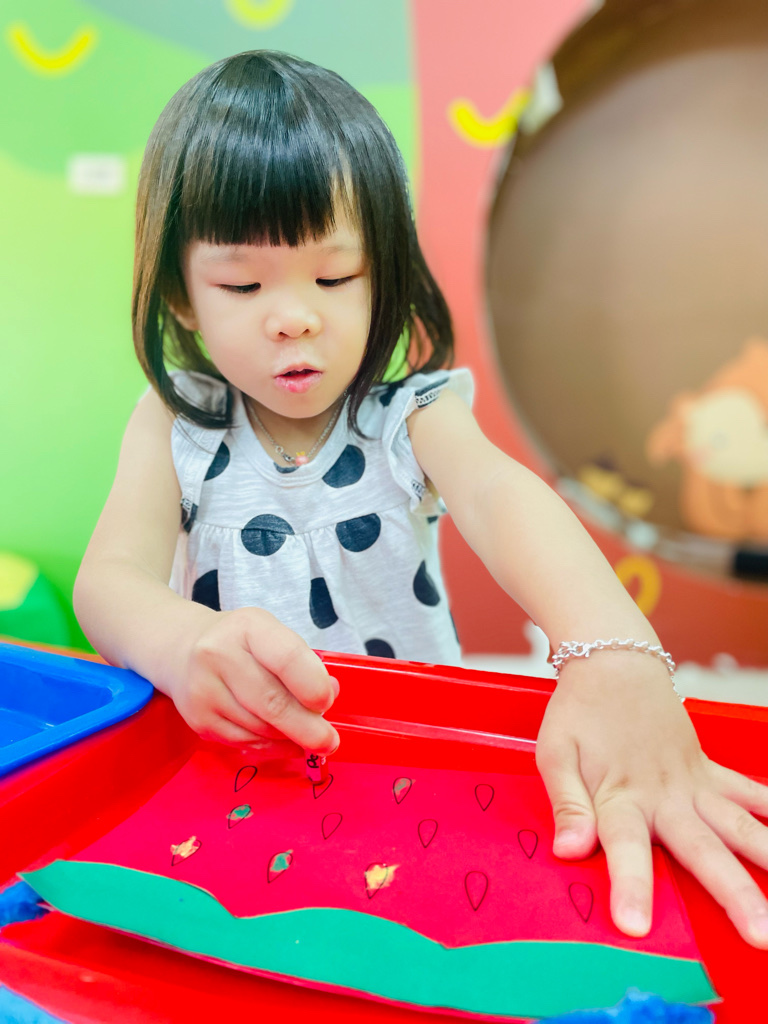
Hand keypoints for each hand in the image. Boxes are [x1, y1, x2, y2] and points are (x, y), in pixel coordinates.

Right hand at [168, 606, 339, 754]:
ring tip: (306, 733)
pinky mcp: (197, 720)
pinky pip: (245, 742)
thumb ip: (302, 662)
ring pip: (260, 728)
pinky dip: (272, 746)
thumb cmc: (239, 642)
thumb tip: (329, 695)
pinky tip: (285, 740)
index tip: (327, 702)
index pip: (286, 658)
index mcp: (247, 627)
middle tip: (329, 741)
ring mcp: (204, 691)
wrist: (181, 648)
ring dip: (290, 737)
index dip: (312, 685)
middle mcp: (218, 655)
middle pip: (271, 702)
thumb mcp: (271, 635)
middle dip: (307, 727)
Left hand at [536, 651, 767, 946]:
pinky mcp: (709, 771)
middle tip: (759, 933)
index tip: (635, 924)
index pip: (625, 847)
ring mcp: (693, 783)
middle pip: (701, 848)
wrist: (613, 663)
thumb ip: (566, 804)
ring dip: (767, 859)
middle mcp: (664, 795)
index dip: (630, 885)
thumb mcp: (554, 753)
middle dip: (732, 893)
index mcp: (620, 796)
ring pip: (738, 826)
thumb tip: (567, 850)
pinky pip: (749, 793)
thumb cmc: (579, 712)